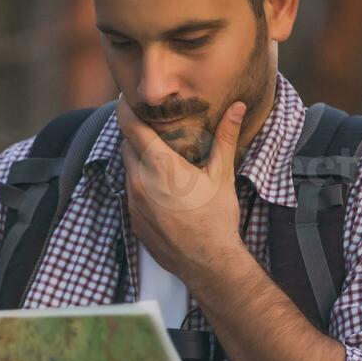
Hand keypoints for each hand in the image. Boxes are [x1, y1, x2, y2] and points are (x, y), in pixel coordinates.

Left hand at [116, 95, 246, 287]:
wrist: (207, 262)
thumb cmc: (217, 218)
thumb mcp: (222, 175)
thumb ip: (225, 138)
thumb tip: (236, 108)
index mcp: (160, 165)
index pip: (130, 126)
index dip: (125, 108)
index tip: (127, 97)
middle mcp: (140, 181)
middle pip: (126, 145)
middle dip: (135, 133)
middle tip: (151, 126)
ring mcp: (133, 202)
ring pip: (127, 169)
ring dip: (137, 159)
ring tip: (158, 155)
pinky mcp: (133, 219)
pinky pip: (130, 192)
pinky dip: (140, 182)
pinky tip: (160, 186)